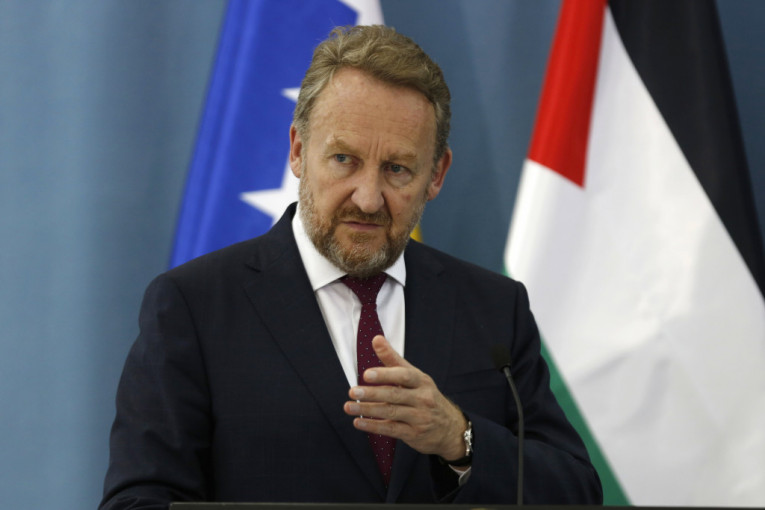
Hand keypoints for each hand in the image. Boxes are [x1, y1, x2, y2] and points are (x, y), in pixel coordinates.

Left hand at [343, 335, 467, 460]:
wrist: (450, 428)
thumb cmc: (426, 397)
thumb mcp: (415, 376)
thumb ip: (393, 359)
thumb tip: (376, 339)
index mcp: (421, 381)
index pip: (403, 375)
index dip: (385, 374)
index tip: (366, 374)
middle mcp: (422, 398)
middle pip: (395, 395)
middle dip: (372, 393)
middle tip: (352, 391)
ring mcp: (419, 417)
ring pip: (391, 412)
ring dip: (368, 410)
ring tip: (349, 407)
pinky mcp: (414, 434)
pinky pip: (391, 429)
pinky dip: (374, 426)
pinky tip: (359, 422)